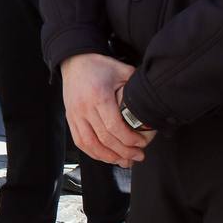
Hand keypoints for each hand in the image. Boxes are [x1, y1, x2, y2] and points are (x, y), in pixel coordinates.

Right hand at [60, 53, 153, 167]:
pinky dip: (93, 153)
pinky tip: (106, 156)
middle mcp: (84, 108)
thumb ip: (136, 85)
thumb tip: (152, 98)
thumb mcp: (121, 70)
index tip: (141, 144)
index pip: (114, 127)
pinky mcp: (70, 118)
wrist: (75, 61)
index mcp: (99, 96)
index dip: (129, 140)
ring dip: (108, 157)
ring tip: (124, 161)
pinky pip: (80, 142)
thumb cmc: (99, 66)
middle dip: (124, 152)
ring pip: (90, 144)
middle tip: (138, 156)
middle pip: (104, 139)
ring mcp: (75, 114)